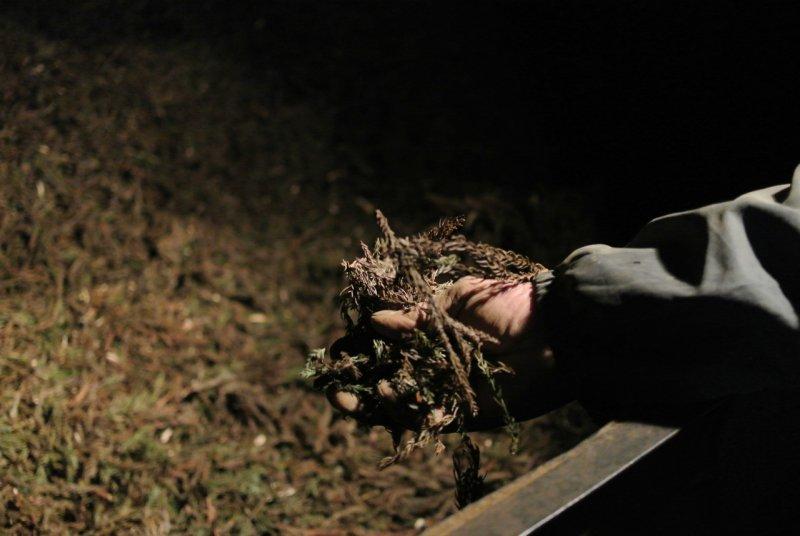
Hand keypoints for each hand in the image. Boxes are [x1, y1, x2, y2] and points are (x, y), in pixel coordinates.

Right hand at [329, 276, 572, 430]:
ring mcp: (445, 388)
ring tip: (344, 397)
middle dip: (356, 379)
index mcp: (427, 330)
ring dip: (369, 402)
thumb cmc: (506, 303)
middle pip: (384, 375)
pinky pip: (426, 416)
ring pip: (399, 400)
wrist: (554, 331)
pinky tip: (386, 397)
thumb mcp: (455, 300)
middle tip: (331, 382)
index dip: (359, 345)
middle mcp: (432, 361)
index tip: (337, 347)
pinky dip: (405, 411)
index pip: (383, 341)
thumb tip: (374, 322)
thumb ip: (415, 316)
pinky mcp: (463, 411)